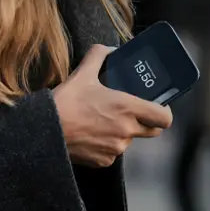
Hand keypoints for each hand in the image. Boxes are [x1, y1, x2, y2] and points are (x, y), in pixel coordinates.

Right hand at [52, 45, 172, 167]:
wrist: (45, 131)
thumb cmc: (65, 103)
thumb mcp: (82, 74)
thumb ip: (98, 56)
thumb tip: (107, 49)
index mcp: (128, 108)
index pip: (164, 118)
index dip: (163, 112)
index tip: (155, 107)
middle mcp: (126, 131)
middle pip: (152, 131)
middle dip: (145, 123)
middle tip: (131, 114)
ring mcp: (115, 148)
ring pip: (128, 141)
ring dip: (121, 134)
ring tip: (102, 124)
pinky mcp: (103, 161)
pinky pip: (112, 154)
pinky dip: (105, 147)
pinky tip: (91, 137)